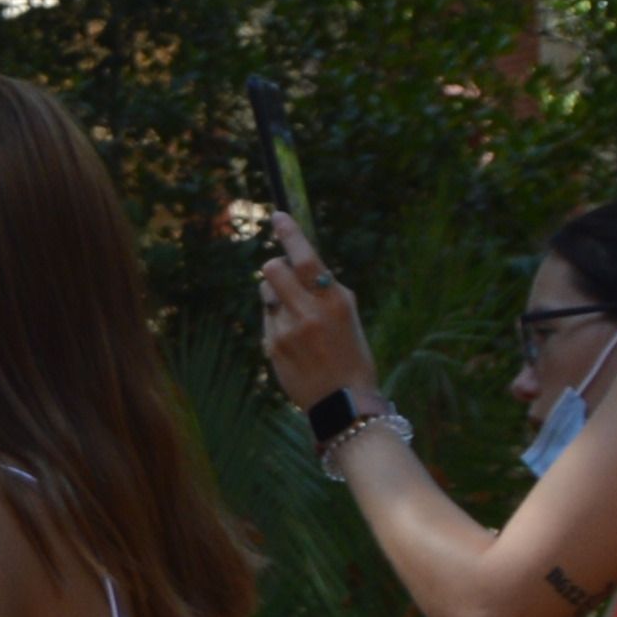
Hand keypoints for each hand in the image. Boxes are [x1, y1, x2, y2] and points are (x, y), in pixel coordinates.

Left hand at [254, 216, 372, 409]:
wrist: (343, 400)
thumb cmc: (350, 352)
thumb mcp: (347, 314)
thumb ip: (323, 289)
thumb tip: (297, 264)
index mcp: (334, 300)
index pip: (306, 258)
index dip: (290, 234)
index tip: (278, 216)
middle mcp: (308, 312)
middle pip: (272, 269)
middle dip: (275, 267)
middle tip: (284, 276)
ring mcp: (286, 329)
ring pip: (266, 293)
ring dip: (276, 297)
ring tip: (296, 318)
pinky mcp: (272, 345)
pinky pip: (267, 318)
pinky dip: (276, 321)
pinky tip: (294, 342)